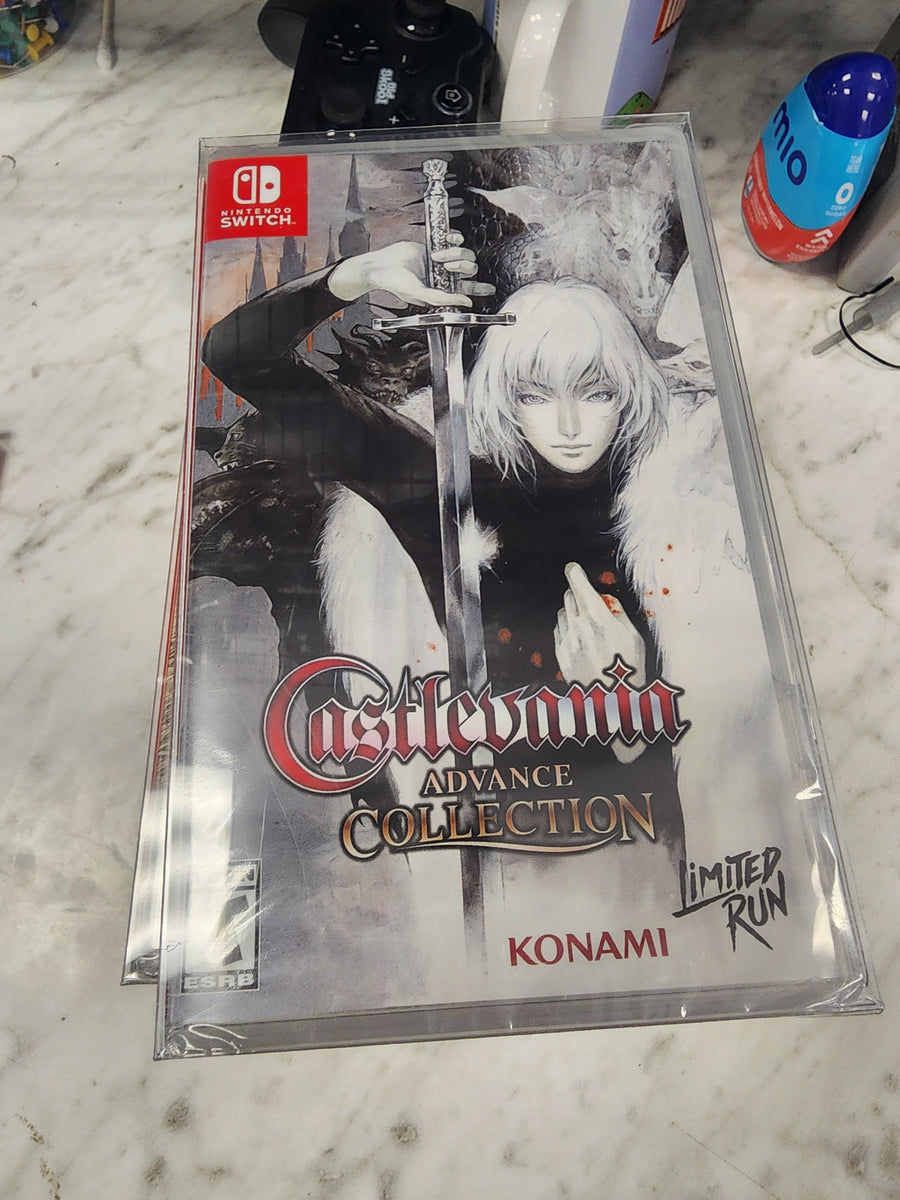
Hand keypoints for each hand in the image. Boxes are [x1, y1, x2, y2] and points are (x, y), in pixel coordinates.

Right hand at [329, 234, 494, 307]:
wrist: (380, 265)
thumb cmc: (395, 283)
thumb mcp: (420, 294)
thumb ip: (443, 299)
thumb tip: (467, 302)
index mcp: (442, 290)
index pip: (467, 290)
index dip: (480, 289)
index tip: (491, 289)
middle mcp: (444, 276)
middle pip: (469, 270)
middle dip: (463, 267)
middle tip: (447, 267)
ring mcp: (441, 260)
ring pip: (465, 254)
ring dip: (456, 253)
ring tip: (438, 256)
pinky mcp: (436, 245)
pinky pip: (456, 239)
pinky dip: (455, 239)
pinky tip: (447, 239)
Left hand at [554, 563, 646, 762]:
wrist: (613, 704)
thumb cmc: (630, 670)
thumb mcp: (635, 637)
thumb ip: (618, 614)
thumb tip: (605, 601)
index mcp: (599, 620)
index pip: (579, 586)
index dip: (574, 573)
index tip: (573, 567)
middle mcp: (579, 628)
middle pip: (569, 597)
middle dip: (578, 594)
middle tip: (590, 602)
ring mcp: (567, 642)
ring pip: (562, 613)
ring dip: (572, 611)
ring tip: (588, 624)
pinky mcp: (560, 656)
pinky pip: (558, 630)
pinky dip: (566, 627)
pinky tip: (579, 636)